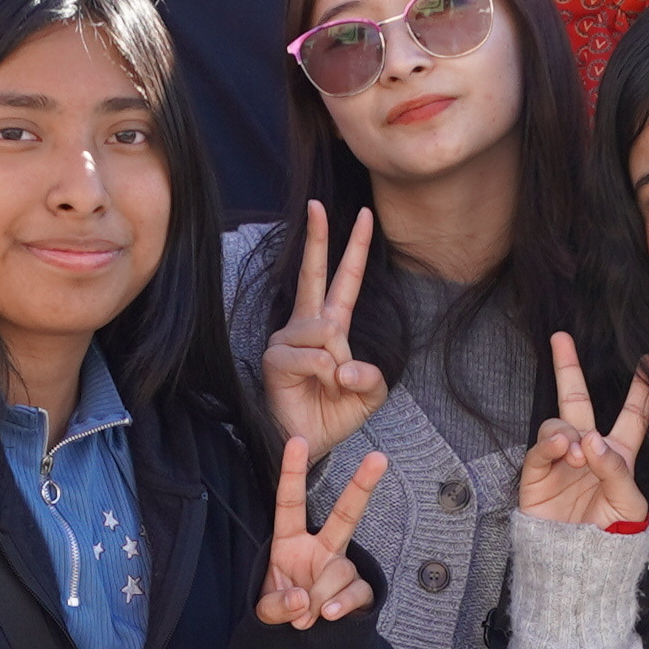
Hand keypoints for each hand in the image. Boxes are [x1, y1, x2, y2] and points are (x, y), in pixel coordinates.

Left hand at [255, 432, 388, 633]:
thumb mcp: (265, 610)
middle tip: (379, 458)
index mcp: (290, 542)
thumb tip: (304, 601)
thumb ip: (276, 606)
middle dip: (362, 486)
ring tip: (307, 616)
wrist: (302, 640)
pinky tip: (329, 614)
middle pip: (344, 514)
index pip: (290, 503)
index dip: (292, 473)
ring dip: (320, 597)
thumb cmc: (281, 610)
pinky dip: (342, 604)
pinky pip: (356, 591)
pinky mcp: (358, 589)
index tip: (297, 441)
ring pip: (339, 571)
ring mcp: (341, 567)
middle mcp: (320, 548)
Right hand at [259, 201, 388, 456]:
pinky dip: (326, 378)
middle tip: (317, 205)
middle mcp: (306, 326)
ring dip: (340, 367)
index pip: (344, 280)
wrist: (307, 443)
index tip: (364, 216)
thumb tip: (344, 365)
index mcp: (331, 326)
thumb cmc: (333, 415)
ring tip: (329, 388)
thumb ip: (373, 376)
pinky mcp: (275, 356)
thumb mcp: (369, 395)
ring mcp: (287, 338)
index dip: (353, 249)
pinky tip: (316, 389)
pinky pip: (316, 357)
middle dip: (318, 238)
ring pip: (329, 332)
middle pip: (312, 274)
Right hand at [520, 333, 648, 531]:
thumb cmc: (610, 537)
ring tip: (578, 454)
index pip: (632, 416)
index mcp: (619, 456)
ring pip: (560, 423)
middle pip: (579, 401)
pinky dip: (550, 443)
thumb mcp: (628, 503)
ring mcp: (560, 461)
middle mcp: (587, 451)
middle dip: (569, 369)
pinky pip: (541, 448)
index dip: (641, 390)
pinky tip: (562, 447)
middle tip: (561, 338)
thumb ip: (614, 468)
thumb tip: (590, 440)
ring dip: (569, 430)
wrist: (577, 568)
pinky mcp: (537, 475)